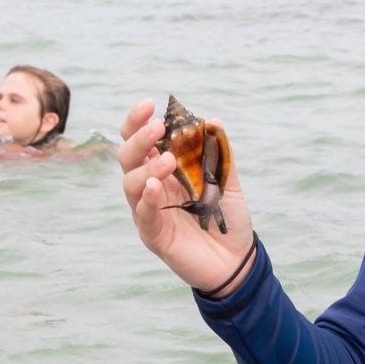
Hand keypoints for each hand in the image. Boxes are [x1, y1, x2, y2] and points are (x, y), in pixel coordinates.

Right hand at [117, 100, 257, 291]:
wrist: (236, 259)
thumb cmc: (227, 218)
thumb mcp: (228, 182)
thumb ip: (219, 154)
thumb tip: (212, 121)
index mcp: (164, 169)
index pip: (140, 140)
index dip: (138, 121)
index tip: (149, 105)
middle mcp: (150, 186)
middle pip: (128, 157)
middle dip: (138, 139)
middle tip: (157, 128)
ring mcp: (149, 210)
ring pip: (131, 183)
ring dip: (147, 167)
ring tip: (169, 160)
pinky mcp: (153, 235)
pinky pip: (143, 214)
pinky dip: (147, 199)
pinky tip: (155, 186)